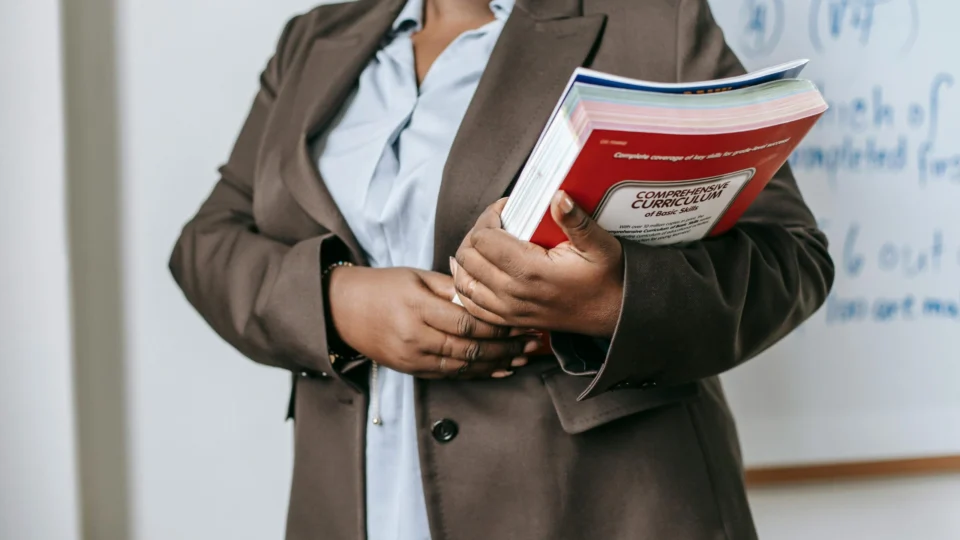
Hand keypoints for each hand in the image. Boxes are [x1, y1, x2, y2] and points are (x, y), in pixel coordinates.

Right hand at [327, 266, 538, 378]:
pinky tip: (499, 370)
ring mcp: (412, 358)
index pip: (467, 322)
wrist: (343, 310)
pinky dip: (477, 374)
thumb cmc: (384, 286)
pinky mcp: (411, 370)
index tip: (522, 321)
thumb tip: (487, 293)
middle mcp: (415, 337)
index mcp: (417, 308)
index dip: (498, 326)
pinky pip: (450, 375)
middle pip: (469, 348)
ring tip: (523, 358)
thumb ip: (452, 287)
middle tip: (532, 343)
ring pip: (463, 366)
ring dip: (497, 364)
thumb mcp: (417, 277)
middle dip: (505, 348)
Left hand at [452, 191, 624, 337]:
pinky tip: (477, 270)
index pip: (483, 238)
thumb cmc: (607, 278)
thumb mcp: (599, 244)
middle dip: (476, 233)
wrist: (613, 315)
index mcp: (531, 270)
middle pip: (467, 257)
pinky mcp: (509, 320)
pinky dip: (468, 284)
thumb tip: (558, 195)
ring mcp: (508, 310)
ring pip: (464, 281)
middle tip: (495, 223)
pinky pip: (471, 304)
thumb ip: (576, 220)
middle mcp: (513, 293)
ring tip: (485, 243)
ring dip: (468, 258)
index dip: (490, 216)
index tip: (506, 208)